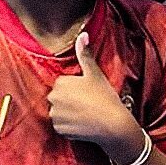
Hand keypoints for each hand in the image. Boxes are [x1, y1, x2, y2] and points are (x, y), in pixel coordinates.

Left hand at [48, 33, 142, 163]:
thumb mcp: (95, 74)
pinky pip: (61, 126)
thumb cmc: (105, 97)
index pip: (63, 84)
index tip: (88, 93)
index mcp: (60, 83)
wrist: (112, 126)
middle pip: (59, 98)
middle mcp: (53, 99)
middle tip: (87, 104)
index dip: (76, 89)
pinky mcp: (59, 130)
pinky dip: (69, 126)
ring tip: (85, 115)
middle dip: (69, 100)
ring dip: (68, 113)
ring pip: (59, 112)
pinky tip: (82, 124)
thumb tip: (82, 34)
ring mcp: (55, 115)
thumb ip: (85, 54)